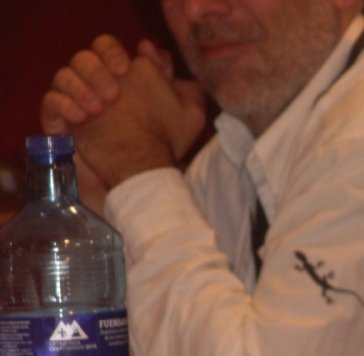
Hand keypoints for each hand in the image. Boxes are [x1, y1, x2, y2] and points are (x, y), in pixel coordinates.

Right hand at [41, 35, 205, 189]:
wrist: (142, 175)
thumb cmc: (166, 143)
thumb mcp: (189, 116)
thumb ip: (185, 84)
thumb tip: (159, 54)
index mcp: (122, 78)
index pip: (107, 48)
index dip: (113, 52)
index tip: (126, 67)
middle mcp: (97, 86)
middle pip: (83, 58)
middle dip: (96, 70)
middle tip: (113, 93)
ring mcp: (76, 103)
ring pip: (63, 75)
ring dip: (81, 87)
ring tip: (99, 109)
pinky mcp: (59, 122)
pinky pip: (50, 101)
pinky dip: (64, 104)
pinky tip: (82, 117)